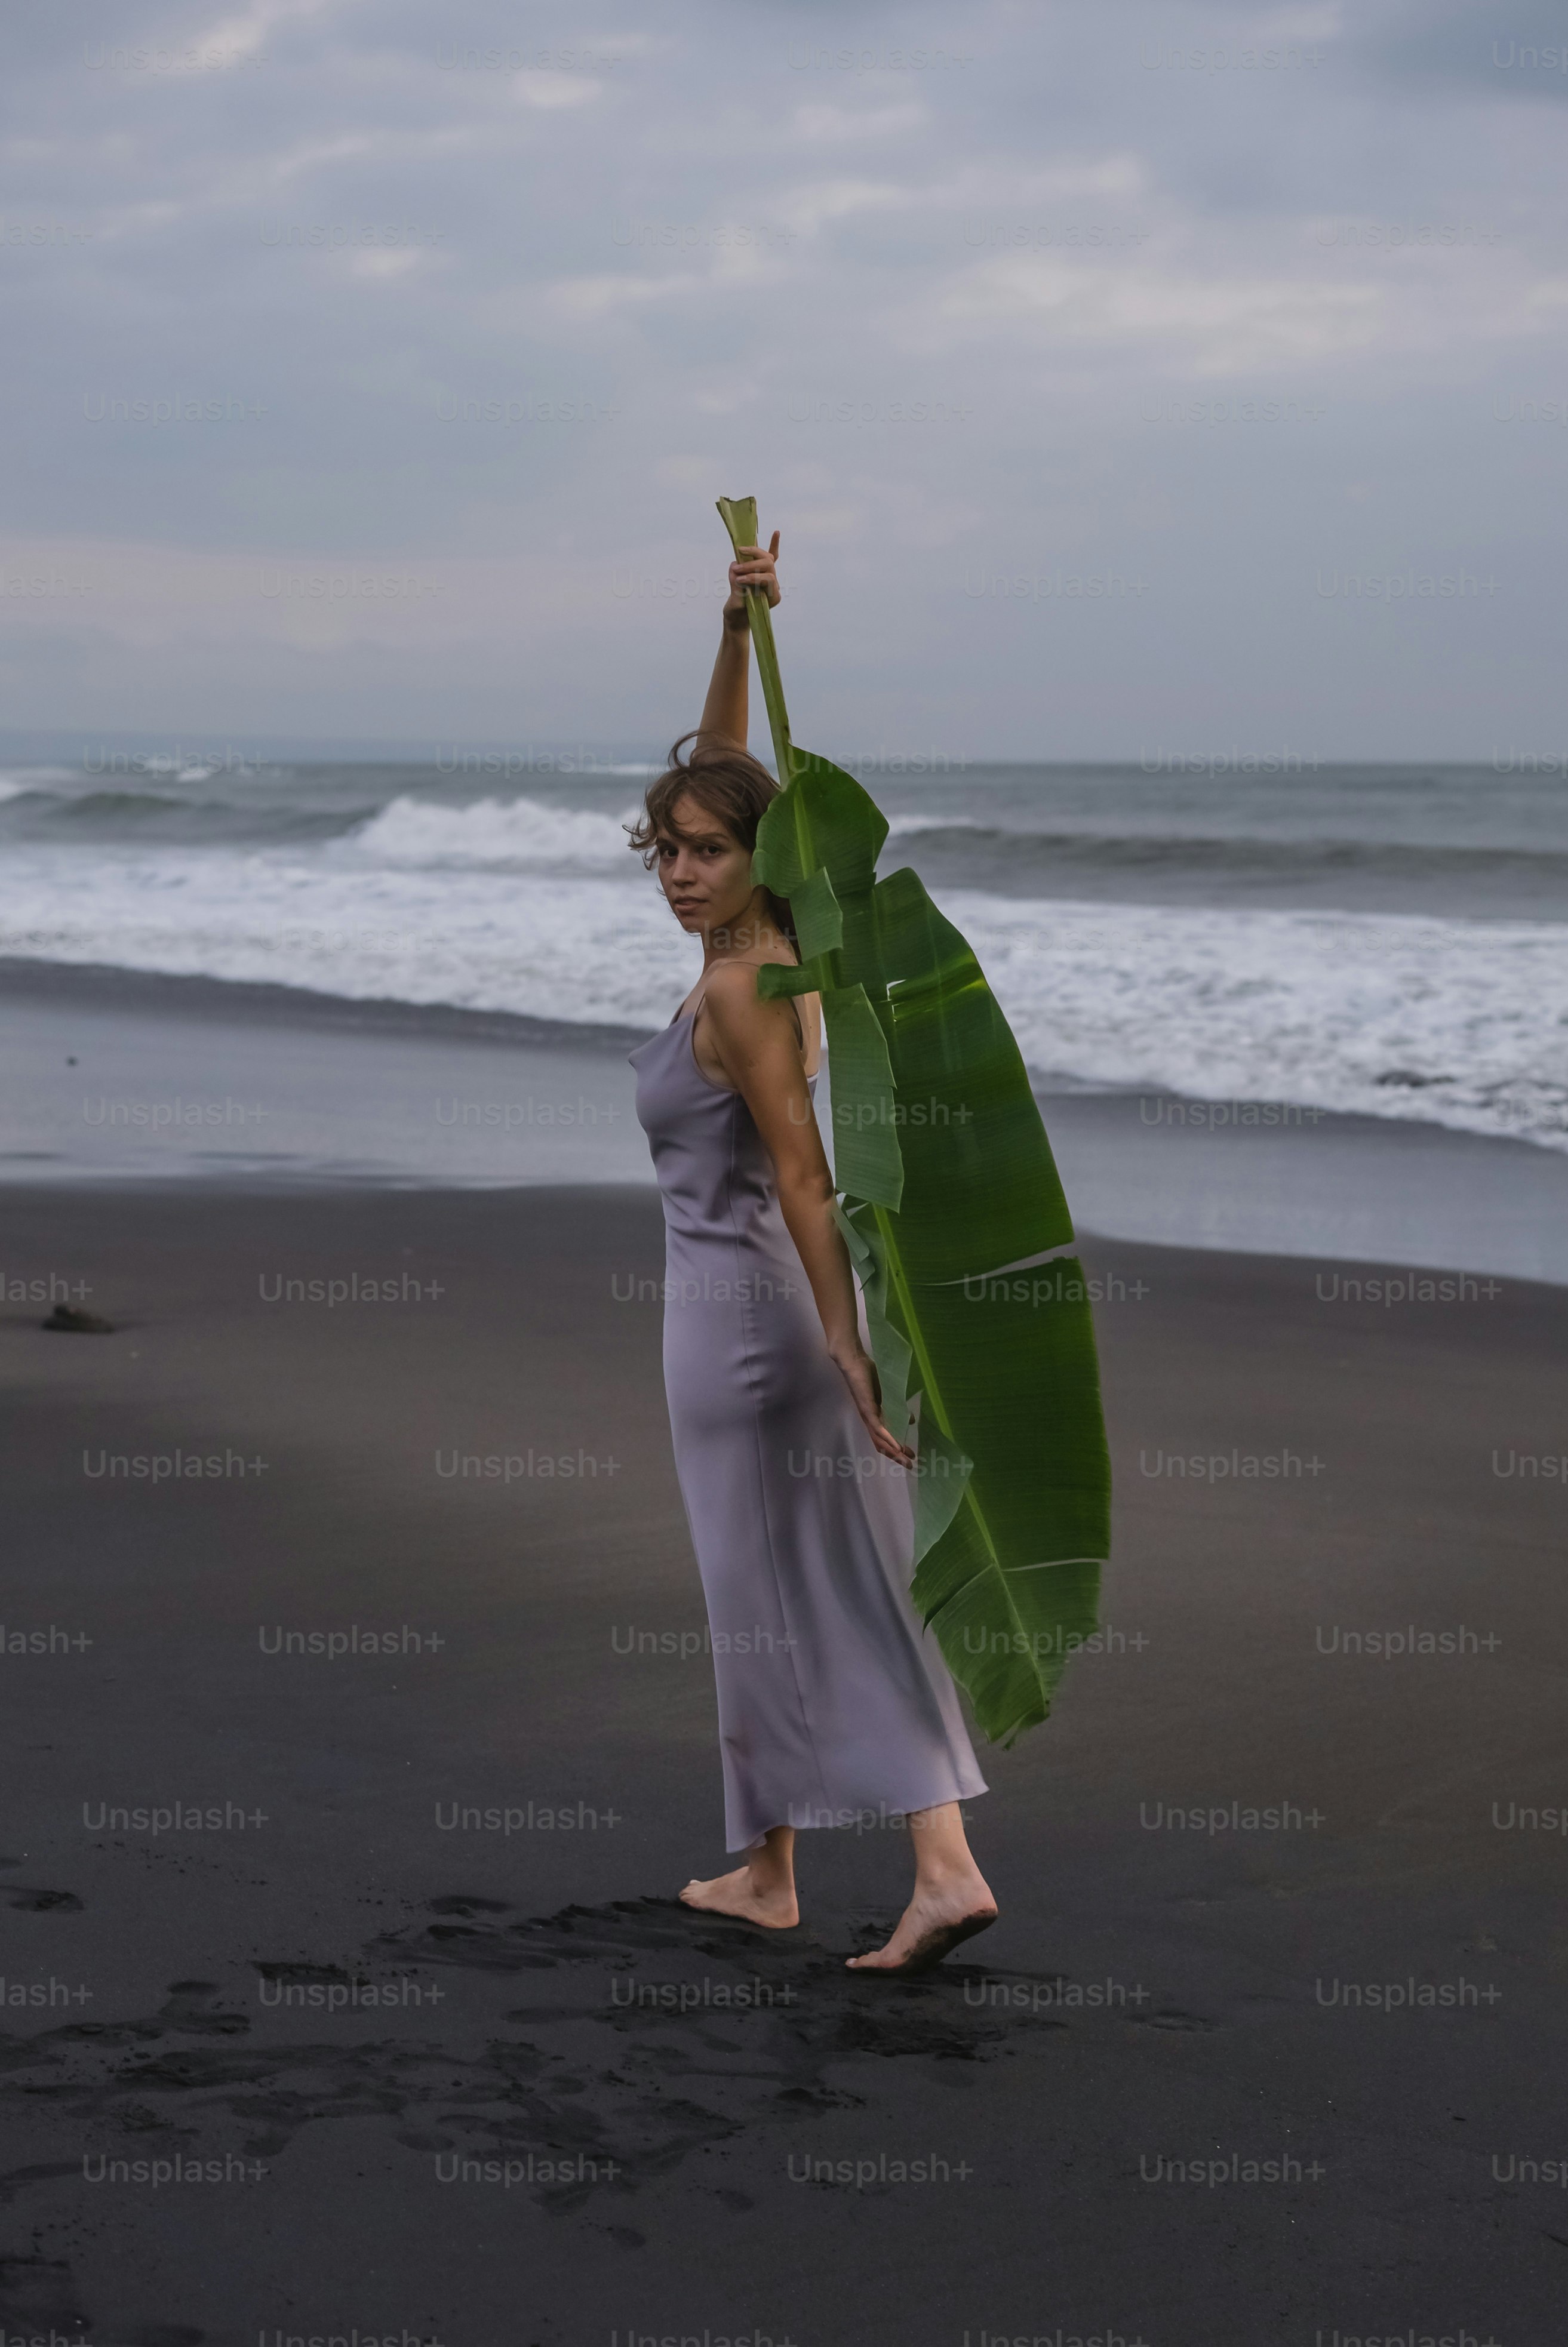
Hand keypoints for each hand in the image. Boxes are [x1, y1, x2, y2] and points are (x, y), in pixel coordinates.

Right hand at [723, 531, 780, 630]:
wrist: (738, 619)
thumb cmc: (737, 614)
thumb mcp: (735, 603)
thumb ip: (736, 587)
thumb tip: (734, 565)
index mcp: (772, 596)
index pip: (769, 579)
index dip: (754, 577)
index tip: (740, 579)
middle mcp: (774, 585)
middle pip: (768, 565)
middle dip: (751, 564)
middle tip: (736, 569)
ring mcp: (769, 577)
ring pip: (767, 558)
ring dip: (753, 553)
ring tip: (739, 551)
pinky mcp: (761, 572)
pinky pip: (771, 556)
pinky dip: (773, 545)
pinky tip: (776, 532)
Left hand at [830, 1342, 915, 1469]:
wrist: (854, 1361)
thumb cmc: (869, 1373)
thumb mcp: (888, 1393)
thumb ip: (898, 1406)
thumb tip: (910, 1421)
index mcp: (873, 1416)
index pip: (882, 1439)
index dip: (894, 1449)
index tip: (908, 1455)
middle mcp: (869, 1419)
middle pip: (881, 1444)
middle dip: (896, 1455)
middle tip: (910, 1464)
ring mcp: (867, 1415)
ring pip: (879, 1440)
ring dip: (893, 1451)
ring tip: (907, 1458)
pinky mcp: (867, 1409)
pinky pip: (878, 1428)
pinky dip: (888, 1438)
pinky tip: (897, 1446)